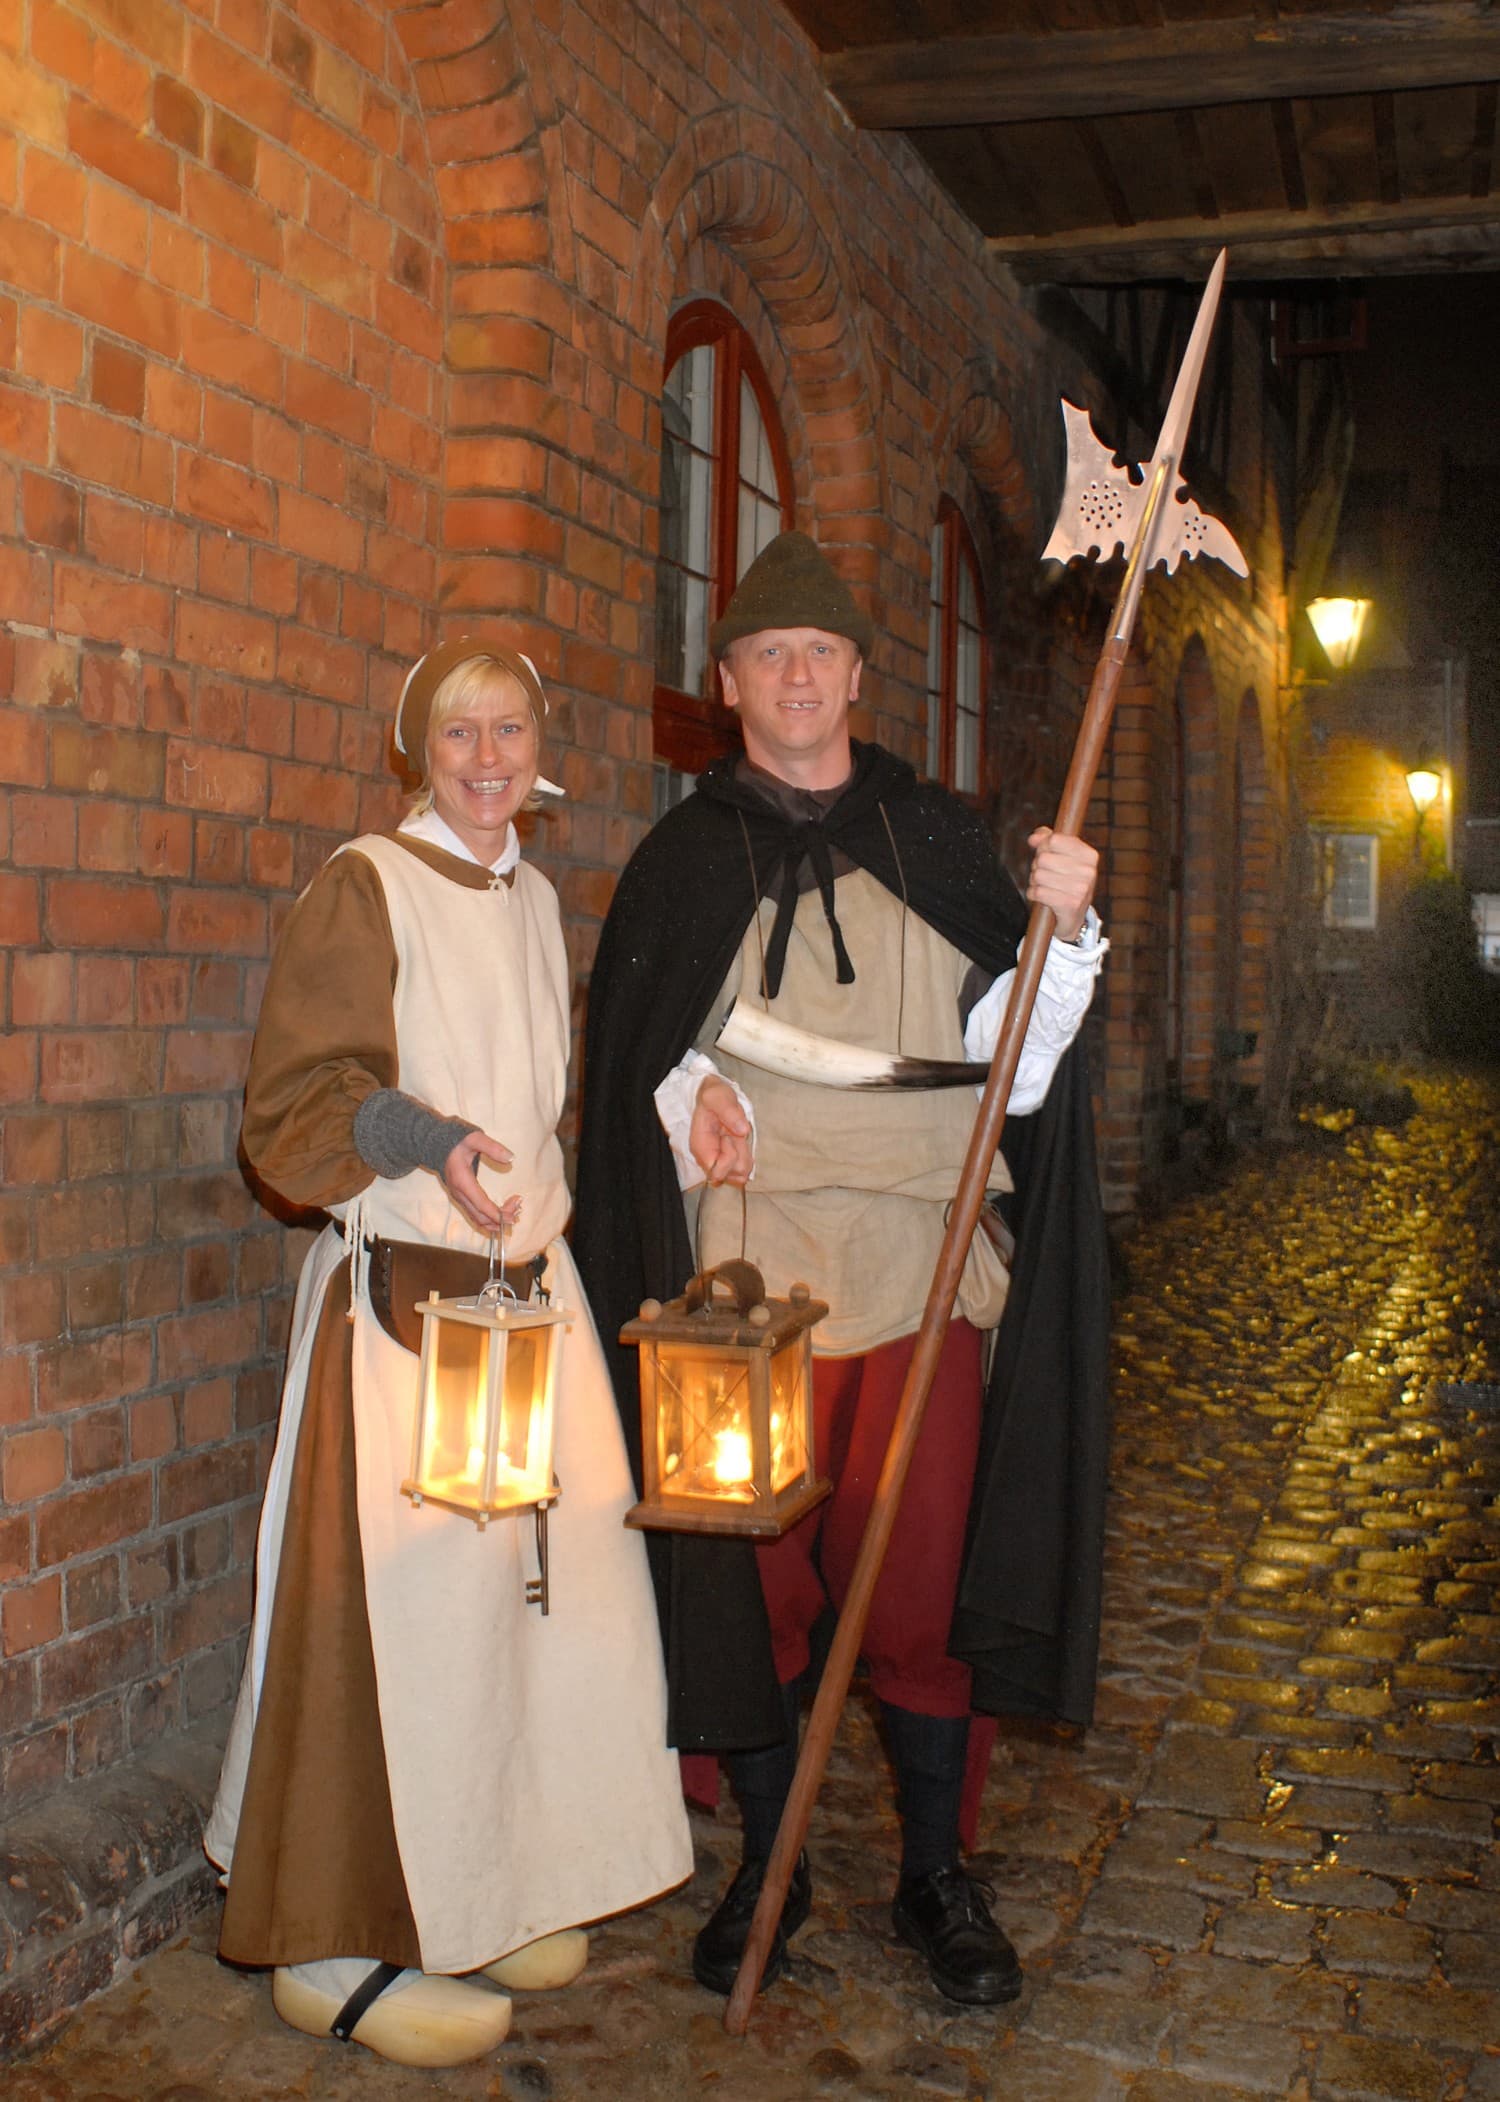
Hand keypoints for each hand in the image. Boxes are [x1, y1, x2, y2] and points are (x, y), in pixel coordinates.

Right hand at [442, 1131, 521, 1235]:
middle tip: (519, 1209)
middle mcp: (459, 1194)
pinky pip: (476, 1215)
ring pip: (478, 1219)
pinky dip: (490, 1218)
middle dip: (501, 1219)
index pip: (481, 1205)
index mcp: (462, 1182)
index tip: (513, 1217)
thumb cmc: (458, 1142)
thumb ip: (492, 1147)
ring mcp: (459, 1198)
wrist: (437, 1146)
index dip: (497, 1214)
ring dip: (496, 1221)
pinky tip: (503, 1211)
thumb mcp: (474, 1139)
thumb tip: (511, 1158)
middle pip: (481, 1217)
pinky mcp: (461, 1199)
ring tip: (514, 1212)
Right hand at [689, 1077, 753, 1187]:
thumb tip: (742, 1130)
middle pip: (729, 1175)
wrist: (715, 1097)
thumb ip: (729, 1111)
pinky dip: (746, 1158)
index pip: (716, 1170)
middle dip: (739, 1155)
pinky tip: (740, 1143)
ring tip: (736, 1136)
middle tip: (734, 1134)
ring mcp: (718, 1161)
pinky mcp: (728, 1162)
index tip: (729, 1137)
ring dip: (743, 1155)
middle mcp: (707, 1158)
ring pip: (738, 1175)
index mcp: (701, 1146)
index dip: (729, 1156)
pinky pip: (743, 1171)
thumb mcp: (719, 1096)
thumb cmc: (714, 1097)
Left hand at [1026, 827, 1097, 943]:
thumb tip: (1033, 838)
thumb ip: (1047, 840)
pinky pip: (1038, 892)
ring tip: (1045, 886)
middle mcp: (1089, 871)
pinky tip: (1041, 897)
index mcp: (1089, 855)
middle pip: (1043, 858)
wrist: (1073, 917)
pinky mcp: (1070, 905)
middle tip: (1045, 875)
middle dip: (1037, 866)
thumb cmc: (1065, 882)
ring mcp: (1081, 889)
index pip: (1054, 840)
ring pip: (1039, 875)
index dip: (1043, 847)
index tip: (1047, 855)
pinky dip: (1033, 894)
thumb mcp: (1061, 857)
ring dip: (1035, 882)